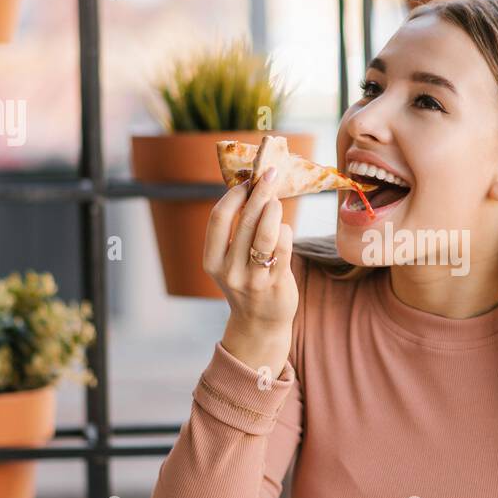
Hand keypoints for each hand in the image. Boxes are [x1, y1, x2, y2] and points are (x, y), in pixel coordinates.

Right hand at [203, 166, 298, 375]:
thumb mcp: (230, 259)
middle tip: (270, 174)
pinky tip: (283, 229)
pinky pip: (284, 247)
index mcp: (212, 261)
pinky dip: (286, 231)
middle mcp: (229, 271)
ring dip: (274, 210)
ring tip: (276, 202)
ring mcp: (253, 279)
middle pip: (244, 221)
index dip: (233, 195)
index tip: (246, 181)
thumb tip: (252, 187)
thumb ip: (236, 230)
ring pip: (266, 233)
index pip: (218, 219)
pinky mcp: (276, 283)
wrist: (260, 322)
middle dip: (259, 193)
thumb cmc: (247, 280)